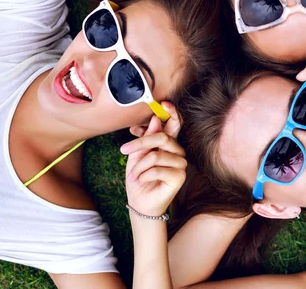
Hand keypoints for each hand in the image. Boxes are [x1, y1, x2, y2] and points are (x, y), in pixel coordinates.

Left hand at [121, 103, 185, 217]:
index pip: (175, 124)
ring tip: (134, 175)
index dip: (171, 113)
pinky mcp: (180, 177)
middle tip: (124, 150)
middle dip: (140, 143)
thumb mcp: (137, 155)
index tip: (163, 104)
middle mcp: (178, 152)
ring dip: (139, 166)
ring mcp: (181, 164)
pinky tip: (142, 181)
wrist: (139, 203)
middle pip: (162, 137)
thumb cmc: (138, 178)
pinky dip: (143, 175)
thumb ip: (147, 137)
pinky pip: (157, 169)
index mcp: (168, 144)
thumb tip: (156, 118)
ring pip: (156, 155)